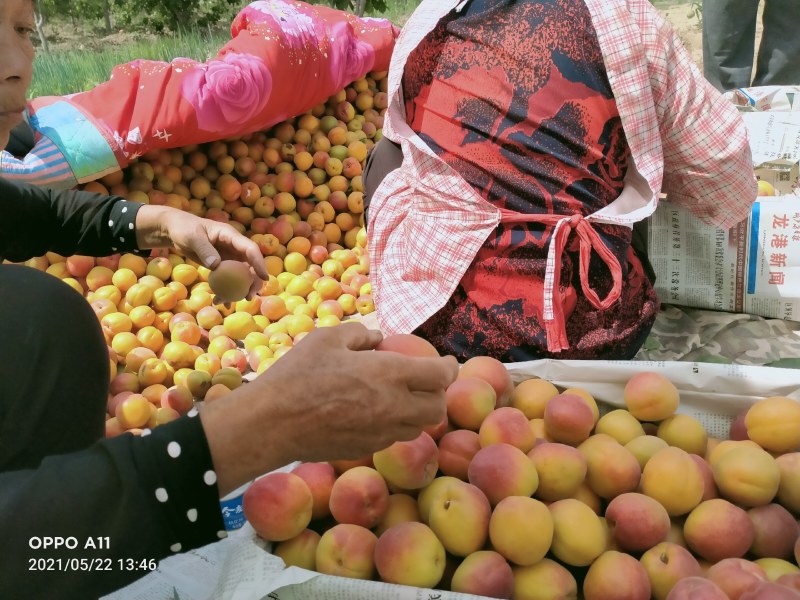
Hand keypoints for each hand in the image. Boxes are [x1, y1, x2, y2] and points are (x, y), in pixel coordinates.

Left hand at [135, 205, 268, 297]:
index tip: (263, 278)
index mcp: (230, 235)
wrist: (175, 230)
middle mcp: (234, 246)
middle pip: (250, 264)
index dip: (259, 263)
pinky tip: (219, 301)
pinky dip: (225, 290)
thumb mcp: (192, 237)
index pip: (250, 248)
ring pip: (241, 274)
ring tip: (230, 302)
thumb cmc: (184, 228)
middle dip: (253, 281)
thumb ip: (204, 249)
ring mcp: (228, 256)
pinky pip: (228, 279)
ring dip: (239, 289)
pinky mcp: (221, 265)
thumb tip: (216, 266)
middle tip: (249, 296)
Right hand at [200, 322, 458, 495]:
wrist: (272, 423)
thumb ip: (360, 335)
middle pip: (437, 407)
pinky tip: (374, 412)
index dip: (449, 368)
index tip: (446, 362)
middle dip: (438, 393)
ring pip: (417, 426)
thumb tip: (378, 339)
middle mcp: (393, 406)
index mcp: (389, 374)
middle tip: (425, 381)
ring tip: (400, 396)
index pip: (440, 375)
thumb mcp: (328, 338)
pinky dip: (394, 424)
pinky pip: (393, 437)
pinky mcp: (365, 448)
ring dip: (417, 411)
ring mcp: (381, 432)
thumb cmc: (298, 374)